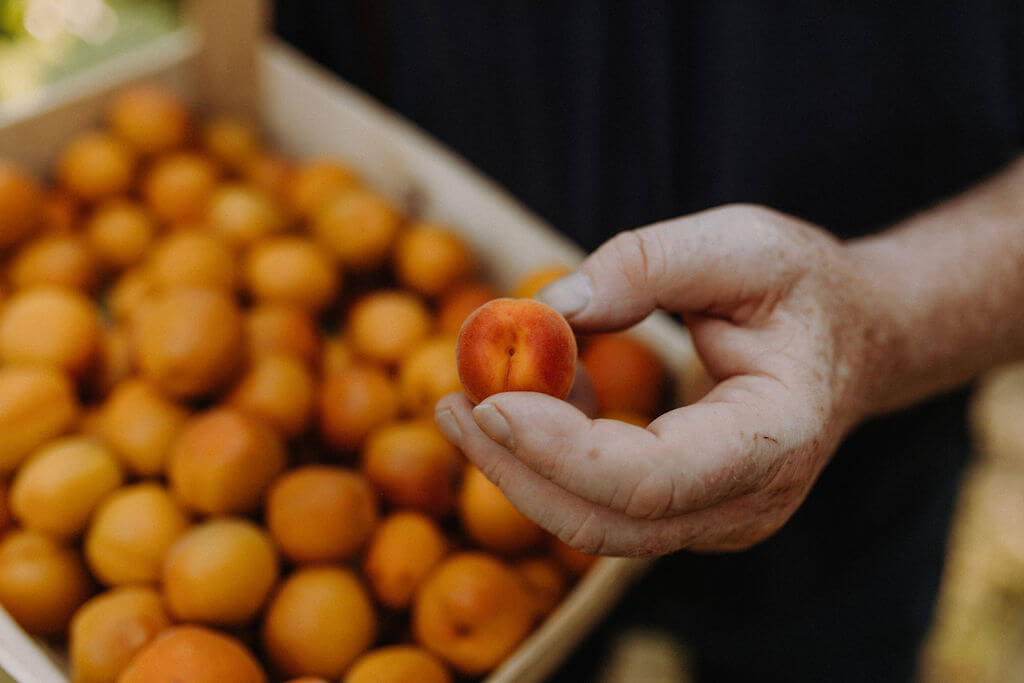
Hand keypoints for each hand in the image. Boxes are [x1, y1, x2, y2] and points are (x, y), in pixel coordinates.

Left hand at [435, 204, 881, 555]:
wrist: (848, 341)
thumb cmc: (804, 290)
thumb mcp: (746, 244)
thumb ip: (651, 265)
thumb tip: (552, 310)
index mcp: (776, 438)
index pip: (655, 477)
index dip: (562, 449)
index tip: (489, 400)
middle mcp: (746, 503)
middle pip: (606, 520)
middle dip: (514, 467)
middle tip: (448, 400)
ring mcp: (714, 520)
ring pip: (591, 523)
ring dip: (516, 467)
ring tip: (466, 391)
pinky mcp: (681, 513)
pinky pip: (597, 502)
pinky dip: (545, 458)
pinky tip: (527, 398)